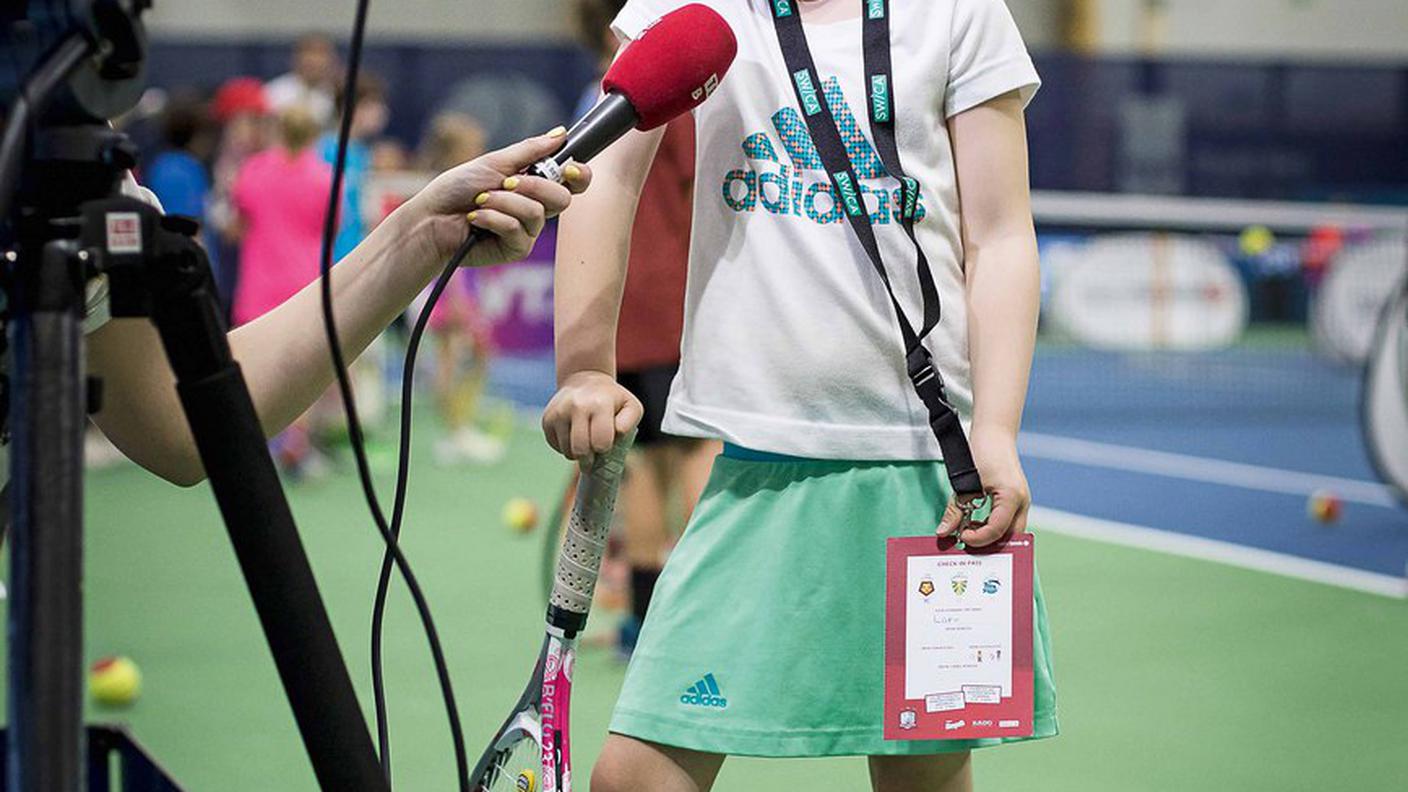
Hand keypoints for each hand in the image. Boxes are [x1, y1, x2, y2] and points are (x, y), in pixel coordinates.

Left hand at [403, 128, 593, 264]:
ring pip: (536, 213)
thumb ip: (530, 151)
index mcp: (534, 184)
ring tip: (480, 202)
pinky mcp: (516, 249)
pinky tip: (475, 219)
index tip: (570, 169)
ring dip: (503, 202)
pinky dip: (493, 219)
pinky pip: (518, 230)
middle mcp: (535, 208)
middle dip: (533, 186)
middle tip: (506, 182)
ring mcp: (527, 231)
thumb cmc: (457, 189)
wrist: (432, 218)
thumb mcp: (495, 162)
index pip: (572, 182)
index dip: (579, 175)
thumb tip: (561, 133)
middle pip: (563, 199)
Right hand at [542, 371, 643, 468]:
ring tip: (585, 442)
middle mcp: (576, 406)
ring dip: (578, 454)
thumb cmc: (612, 400)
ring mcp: (558, 412)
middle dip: (589, 459)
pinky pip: (556, 446)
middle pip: (580, 450)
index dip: (605, 449)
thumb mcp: (631, 406)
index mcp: (600, 404)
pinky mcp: (547, 419)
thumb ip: (629, 422)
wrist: (584, 381)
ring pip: (567, 451)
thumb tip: (617, 433)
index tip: (606, 446)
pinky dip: (566, 447)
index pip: (601, 442)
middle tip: (594, 456)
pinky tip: (573, 436)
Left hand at [937, 428, 1030, 546]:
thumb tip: (943, 532)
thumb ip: (955, 510)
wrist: (994, 434)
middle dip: (989, 544)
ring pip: (1010, 531)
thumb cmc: (983, 452)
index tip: (960, 536)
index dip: (978, 538)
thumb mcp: (964, 483)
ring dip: (991, 536)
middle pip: (1010, 537)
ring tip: (969, 532)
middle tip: (966, 543)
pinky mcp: (1016, 499)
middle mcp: (1021, 502)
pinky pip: (1008, 521)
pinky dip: (993, 527)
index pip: (997, 530)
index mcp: (1011, 497)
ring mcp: (1021, 501)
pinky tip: (975, 524)